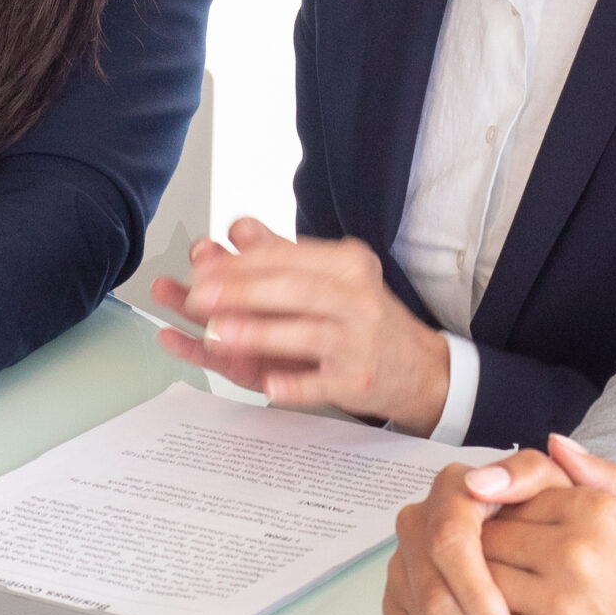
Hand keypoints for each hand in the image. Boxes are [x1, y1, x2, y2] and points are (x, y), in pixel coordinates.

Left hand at [151, 218, 451, 432]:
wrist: (418, 367)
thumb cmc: (363, 319)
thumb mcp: (330, 278)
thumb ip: (281, 256)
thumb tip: (237, 230)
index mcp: (348, 265)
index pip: (289, 258)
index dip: (241, 262)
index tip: (202, 266)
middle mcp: (358, 298)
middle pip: (295, 290)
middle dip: (241, 292)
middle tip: (197, 295)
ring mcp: (360, 341)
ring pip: (306, 333)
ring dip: (258, 333)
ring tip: (216, 334)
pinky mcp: (358, 381)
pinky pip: (323, 383)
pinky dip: (295, 384)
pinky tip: (268, 384)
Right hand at [383, 447, 573, 614]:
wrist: (543, 556)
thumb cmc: (556, 526)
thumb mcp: (560, 490)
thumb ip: (529, 474)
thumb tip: (480, 482)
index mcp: (453, 489)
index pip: (449, 541)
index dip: (475, 591)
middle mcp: (419, 521)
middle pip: (432, 592)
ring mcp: (403, 563)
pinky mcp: (397, 602)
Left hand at [481, 436, 615, 614]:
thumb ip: (605, 480)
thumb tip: (555, 443)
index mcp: (600, 512)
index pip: (519, 496)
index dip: (512, 518)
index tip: (520, 540)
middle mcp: (574, 551)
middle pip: (492, 535)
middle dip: (491, 553)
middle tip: (506, 573)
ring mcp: (556, 601)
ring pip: (483, 578)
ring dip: (485, 591)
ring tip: (505, 603)